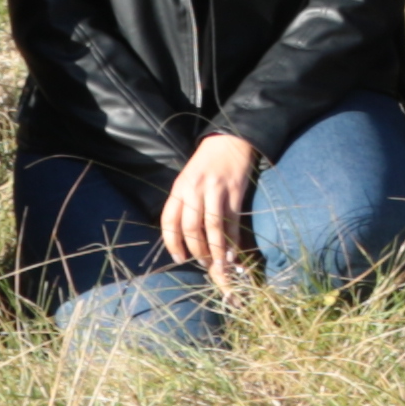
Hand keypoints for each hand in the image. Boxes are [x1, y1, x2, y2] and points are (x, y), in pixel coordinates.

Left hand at [159, 130, 262, 276]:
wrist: (230, 140)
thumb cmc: (206, 163)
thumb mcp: (187, 180)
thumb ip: (184, 204)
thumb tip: (186, 239)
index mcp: (179, 188)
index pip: (169, 221)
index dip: (172, 243)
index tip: (180, 259)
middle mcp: (194, 189)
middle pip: (191, 227)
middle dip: (197, 251)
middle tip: (204, 264)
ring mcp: (216, 190)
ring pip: (212, 227)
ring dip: (216, 250)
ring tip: (219, 265)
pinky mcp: (235, 191)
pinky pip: (233, 221)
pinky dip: (233, 240)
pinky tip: (233, 252)